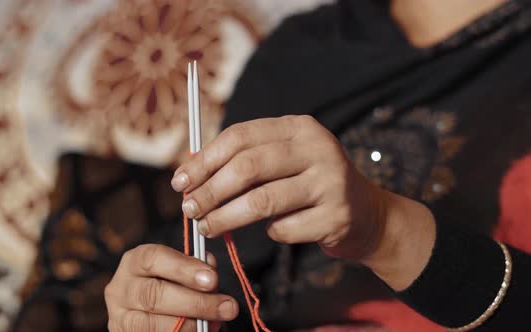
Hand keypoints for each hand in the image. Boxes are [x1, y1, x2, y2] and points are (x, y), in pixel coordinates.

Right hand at [104, 244, 238, 330]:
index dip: (184, 268)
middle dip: (195, 302)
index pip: (153, 258)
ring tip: (215, 324)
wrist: (146, 314)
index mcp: (134, 262)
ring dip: (189, 326)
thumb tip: (210, 270)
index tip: (212, 279)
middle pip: (154, 294)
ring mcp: (120, 318)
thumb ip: (195, 268)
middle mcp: (121, 289)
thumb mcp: (178, 271)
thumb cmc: (168, 286)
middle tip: (227, 307)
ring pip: (150, 324)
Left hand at [172, 115, 385, 259]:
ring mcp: (331, 182)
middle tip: (189, 209)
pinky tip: (270, 231)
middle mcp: (318, 148)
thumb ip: (244, 161)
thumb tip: (189, 172)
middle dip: (210, 190)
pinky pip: (284, 229)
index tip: (180, 182)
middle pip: (248, 166)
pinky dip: (269, 233)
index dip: (204, 160)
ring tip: (208, 228)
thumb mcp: (283, 161)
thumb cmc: (309, 185)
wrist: (367, 214)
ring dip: (226, 218)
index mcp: (299, 128)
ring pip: (262, 201)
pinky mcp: (337, 216)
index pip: (240, 136)